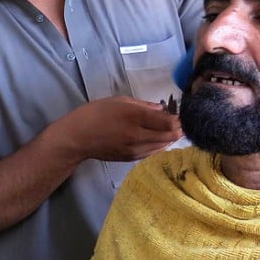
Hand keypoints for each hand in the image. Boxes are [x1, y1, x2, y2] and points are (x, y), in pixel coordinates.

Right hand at [59, 96, 182, 162]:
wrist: (77, 138)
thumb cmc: (95, 114)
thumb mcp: (119, 101)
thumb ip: (143, 105)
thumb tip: (161, 109)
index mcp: (134, 116)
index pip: (167, 121)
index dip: (178, 119)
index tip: (181, 115)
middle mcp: (137, 135)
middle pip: (169, 135)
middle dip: (178, 130)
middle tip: (182, 124)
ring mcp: (135, 149)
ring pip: (163, 146)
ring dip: (170, 139)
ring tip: (173, 132)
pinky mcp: (131, 158)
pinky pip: (152, 153)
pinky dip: (160, 146)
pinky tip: (161, 141)